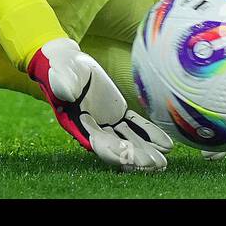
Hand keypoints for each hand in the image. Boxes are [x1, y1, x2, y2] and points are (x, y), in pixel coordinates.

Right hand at [28, 37, 171, 171]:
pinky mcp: (118, 113)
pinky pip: (136, 126)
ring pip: (128, 140)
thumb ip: (63, 83)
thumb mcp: (59, 72)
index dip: (112, 150)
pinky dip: (150, 135)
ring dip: (145, 151)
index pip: (96, 142)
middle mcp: (93, 127)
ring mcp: (107, 122)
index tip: (127, 155)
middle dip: (133, 157)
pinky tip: (166, 144)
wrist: (67, 61)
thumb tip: (68, 93)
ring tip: (162, 162)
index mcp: (77, 121)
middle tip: (153, 164)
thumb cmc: (60, 66)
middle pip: (115, 147)